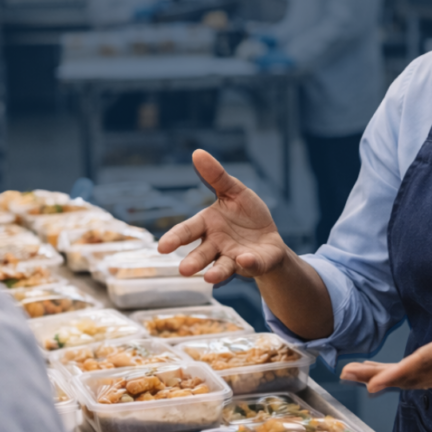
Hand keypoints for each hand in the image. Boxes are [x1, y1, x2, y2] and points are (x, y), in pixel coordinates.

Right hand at [159, 149, 289, 284]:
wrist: (268, 237)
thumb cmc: (246, 214)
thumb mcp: (234, 191)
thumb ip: (216, 176)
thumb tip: (197, 153)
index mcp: (207, 225)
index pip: (187, 231)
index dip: (175, 239)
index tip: (162, 247)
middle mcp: (216, 245)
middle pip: (201, 254)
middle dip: (193, 262)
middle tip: (184, 270)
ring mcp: (234, 257)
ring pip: (222, 266)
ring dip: (216, 272)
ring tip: (209, 278)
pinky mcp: (254, 264)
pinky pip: (251, 265)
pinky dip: (248, 264)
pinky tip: (245, 259)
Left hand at [341, 270, 431, 393]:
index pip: (423, 363)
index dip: (397, 374)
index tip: (374, 383)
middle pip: (409, 376)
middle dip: (376, 376)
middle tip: (347, 373)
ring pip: (410, 381)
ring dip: (380, 378)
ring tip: (351, 373)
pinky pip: (418, 382)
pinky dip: (396, 380)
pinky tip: (375, 376)